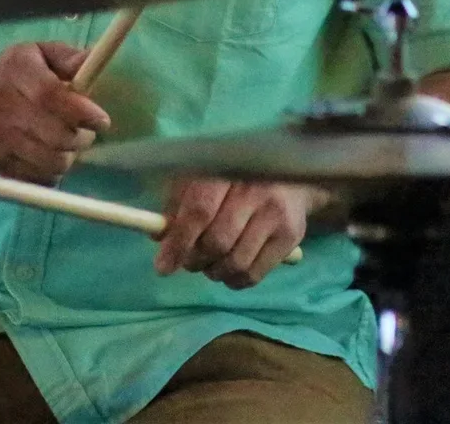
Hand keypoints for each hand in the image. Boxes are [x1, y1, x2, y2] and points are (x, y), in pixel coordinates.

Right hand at [0, 41, 110, 184]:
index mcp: (15, 70)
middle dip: (81, 138)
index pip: (50, 95)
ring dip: (69, 156)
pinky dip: (51, 171)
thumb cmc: (11, 74)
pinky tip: (48, 154)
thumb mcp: (38, 53)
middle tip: (86, 132)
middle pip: (54, 134)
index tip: (101, 120)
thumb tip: (94, 61)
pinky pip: (38, 178)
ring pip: (50, 161)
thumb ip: (69, 57)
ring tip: (67, 142)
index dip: (80, 111)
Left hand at [153, 179, 323, 288]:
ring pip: (236, 262)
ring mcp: (275, 214)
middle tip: (188, 262)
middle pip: (217, 241)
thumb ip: (177, 202)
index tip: (163, 265)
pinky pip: (255, 274)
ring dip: (214, 272)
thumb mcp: (201, 175)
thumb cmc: (235, 173)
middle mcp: (254, 190)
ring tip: (209, 265)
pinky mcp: (291, 235)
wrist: (289, 170)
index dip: (179, 242)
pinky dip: (234, 281)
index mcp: (225, 169)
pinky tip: (228, 271)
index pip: (199, 211)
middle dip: (194, 260)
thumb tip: (158, 238)